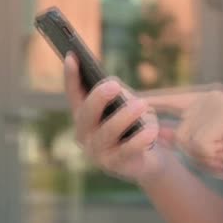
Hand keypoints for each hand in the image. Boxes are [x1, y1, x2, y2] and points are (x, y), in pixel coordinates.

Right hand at [64, 54, 168, 183]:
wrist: (148, 159)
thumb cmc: (134, 126)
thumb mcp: (126, 106)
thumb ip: (117, 96)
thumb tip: (113, 86)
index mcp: (84, 116)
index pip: (74, 94)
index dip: (71, 76)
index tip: (72, 56)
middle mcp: (85, 134)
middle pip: (87, 114)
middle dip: (99, 97)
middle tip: (114, 84)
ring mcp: (97, 152)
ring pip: (107, 132)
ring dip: (124, 117)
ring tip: (141, 105)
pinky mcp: (115, 166)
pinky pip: (127, 151)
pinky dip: (140, 140)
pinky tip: (151, 130)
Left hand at [144, 84, 222, 176]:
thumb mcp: (215, 142)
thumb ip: (188, 136)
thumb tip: (158, 135)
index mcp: (208, 98)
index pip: (171, 99)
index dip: (149, 102)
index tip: (125, 97)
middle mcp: (210, 97)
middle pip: (179, 133)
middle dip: (197, 155)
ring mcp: (217, 106)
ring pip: (189, 142)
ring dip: (207, 158)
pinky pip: (201, 147)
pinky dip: (215, 158)